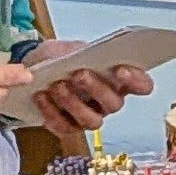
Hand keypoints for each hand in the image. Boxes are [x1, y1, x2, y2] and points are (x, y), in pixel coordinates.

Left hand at [23, 38, 152, 137]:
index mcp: (118, 80)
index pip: (142, 85)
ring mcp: (89, 117)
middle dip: (97, 89)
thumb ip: (81, 51)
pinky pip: (64, 127)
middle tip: (79, 74)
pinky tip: (41, 95)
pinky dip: (51, 112)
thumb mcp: (70, 47)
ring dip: (73, 103)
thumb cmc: (59, 57)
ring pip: (91, 121)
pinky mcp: (68, 127)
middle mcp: (108, 102)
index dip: (137, 80)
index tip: (121, 69)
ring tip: (56, 85)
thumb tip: (85, 55)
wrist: (33, 67)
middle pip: (114, 104)